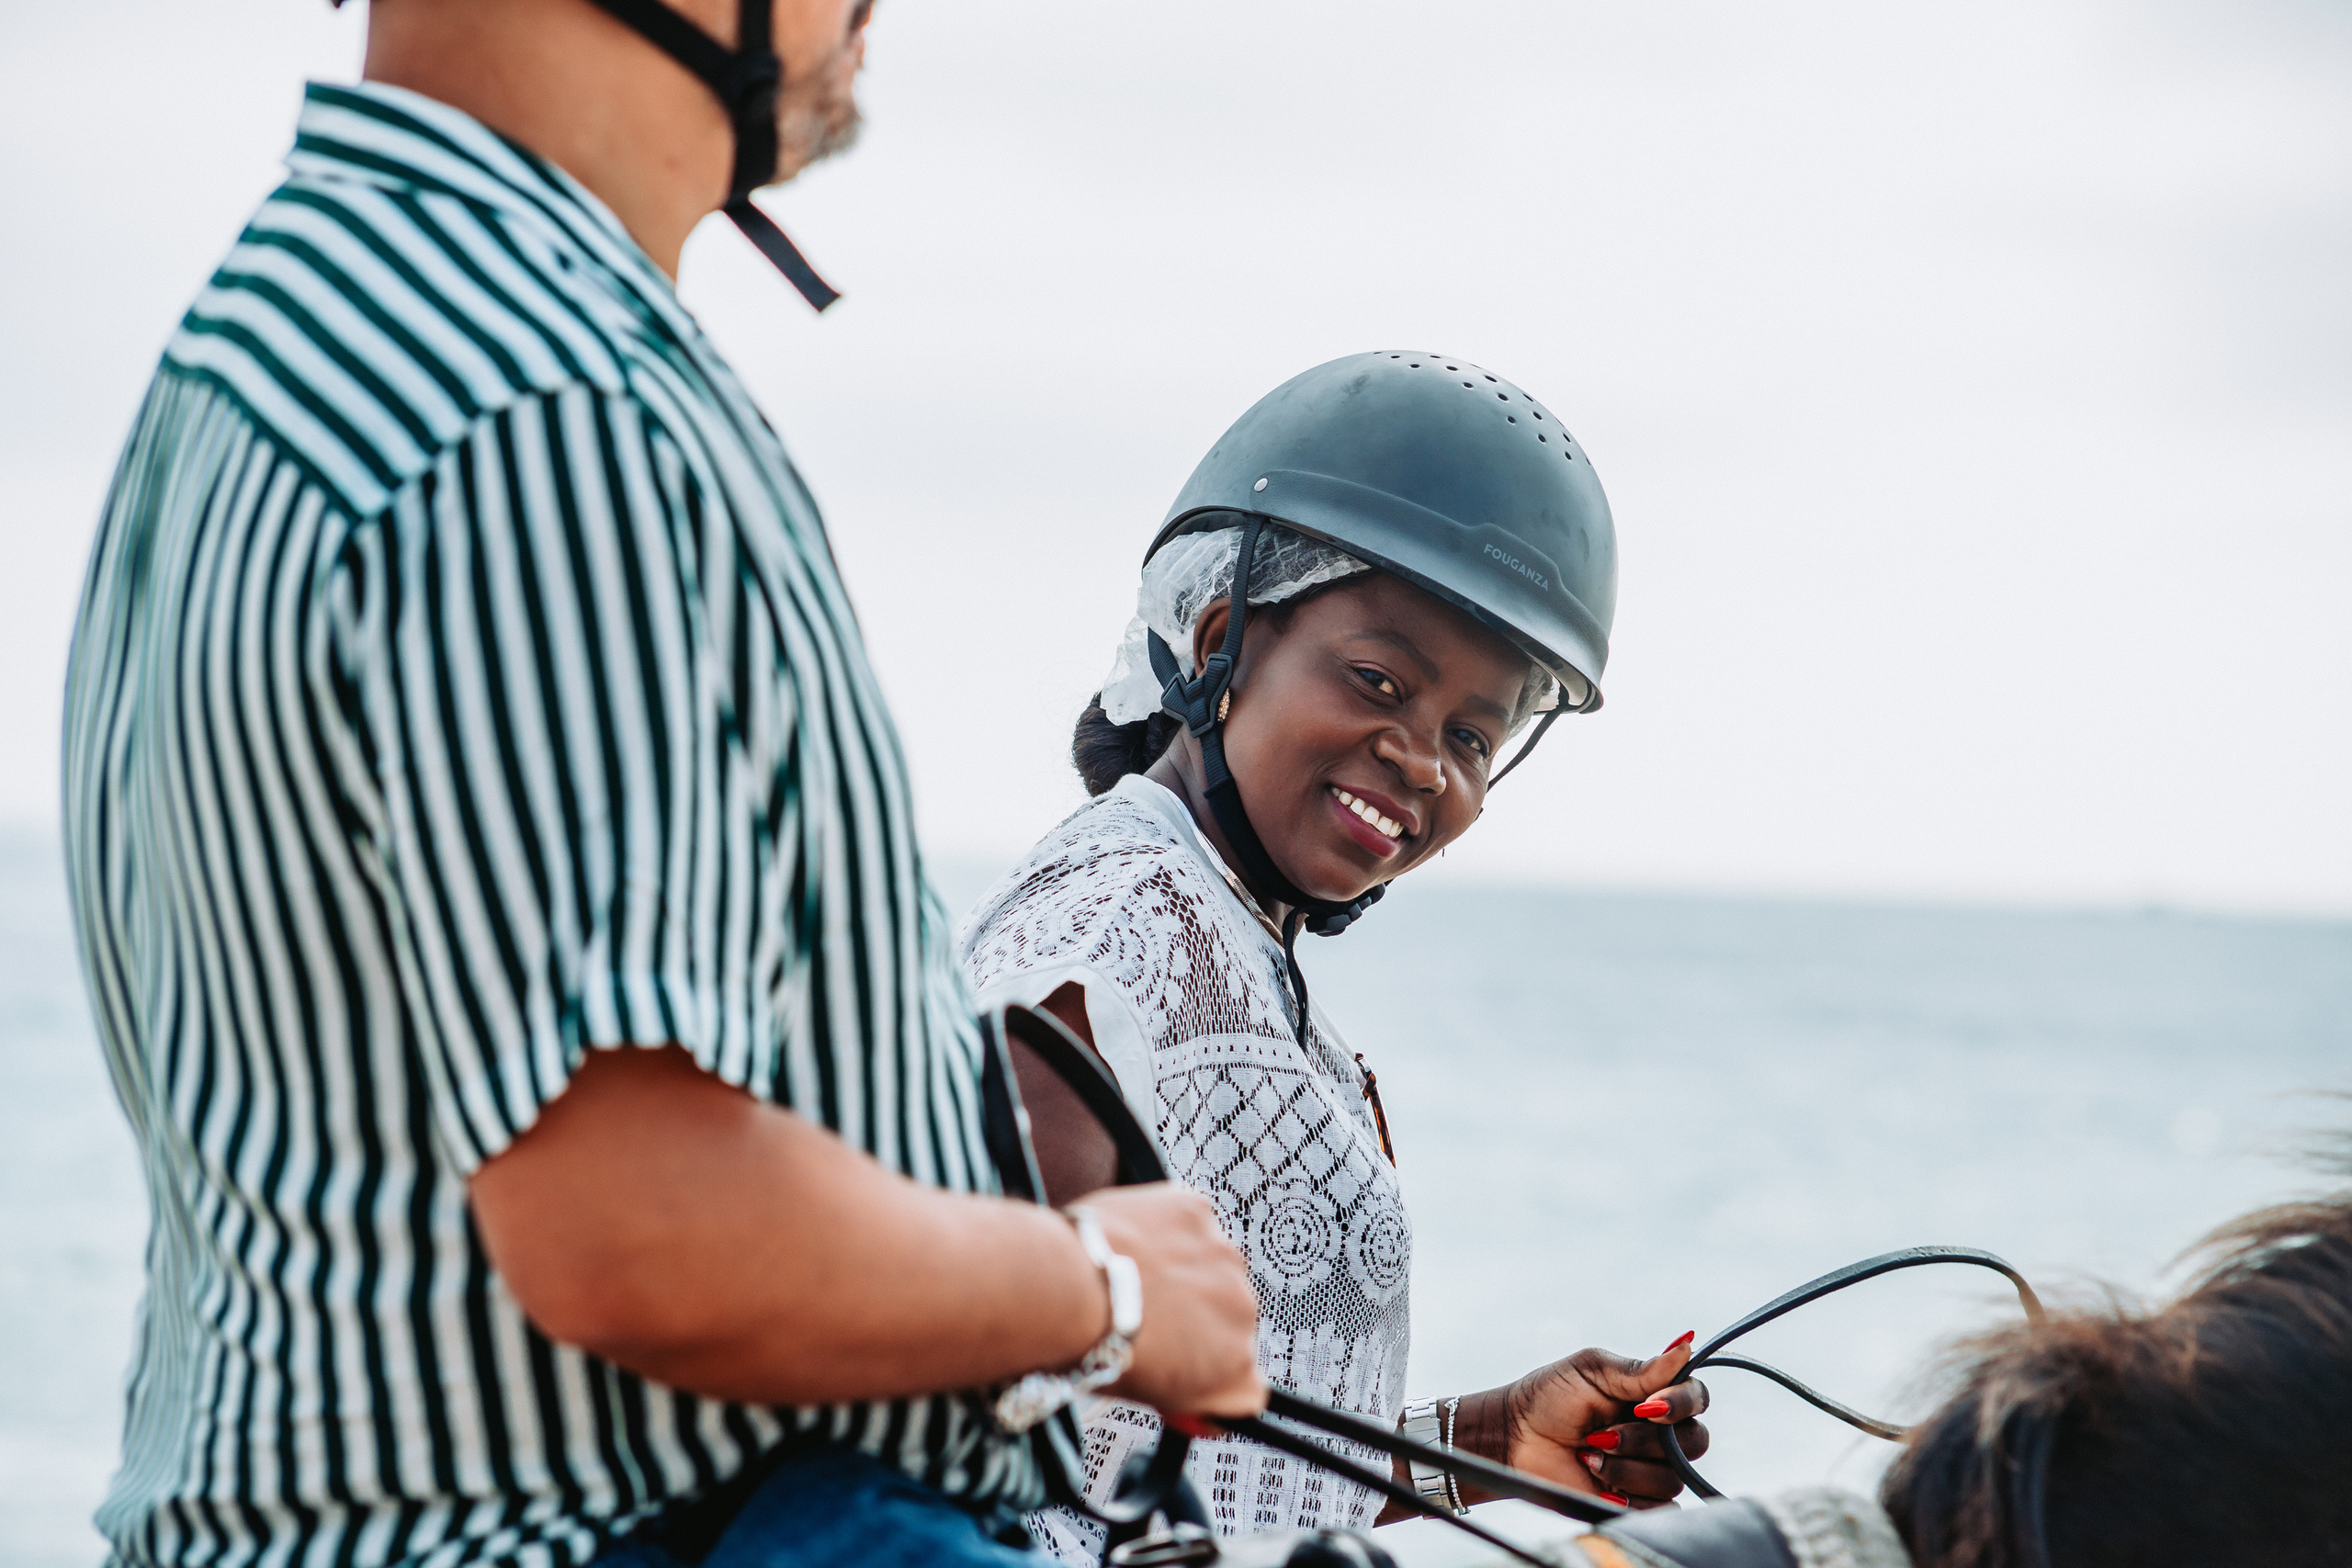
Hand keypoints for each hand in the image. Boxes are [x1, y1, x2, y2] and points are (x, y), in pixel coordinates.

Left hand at [1086, 1184, 1265, 1417]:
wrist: (1069, 1291)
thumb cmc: (1094, 1349)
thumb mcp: (1146, 1393)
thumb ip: (1183, 1386)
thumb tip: (1189, 1391)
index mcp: (1235, 1373)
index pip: (1243, 1378)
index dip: (1209, 1366)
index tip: (1182, 1359)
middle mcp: (1244, 1315)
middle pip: (1228, 1314)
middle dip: (1197, 1312)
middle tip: (1149, 1312)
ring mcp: (1226, 1259)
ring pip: (1212, 1263)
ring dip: (1185, 1266)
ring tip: (1136, 1274)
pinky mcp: (1199, 1214)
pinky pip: (1191, 1221)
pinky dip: (1168, 1228)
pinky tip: (1135, 1241)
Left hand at [1503, 1333, 1710, 1508]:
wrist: (1517, 1439)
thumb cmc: (1550, 1397)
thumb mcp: (1591, 1371)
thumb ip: (1640, 1368)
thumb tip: (1685, 1345)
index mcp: (1653, 1394)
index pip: (1697, 1398)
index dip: (1682, 1403)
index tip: (1647, 1406)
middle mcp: (1659, 1431)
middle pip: (1693, 1441)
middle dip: (1644, 1439)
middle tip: (1601, 1434)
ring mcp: (1650, 1467)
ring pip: (1672, 1477)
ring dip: (1626, 1468)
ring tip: (1589, 1455)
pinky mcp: (1638, 1501)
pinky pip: (1663, 1508)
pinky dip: (1632, 1499)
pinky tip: (1601, 1486)